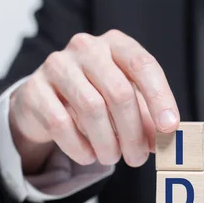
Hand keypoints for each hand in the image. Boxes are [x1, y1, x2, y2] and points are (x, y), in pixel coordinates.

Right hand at [8, 29, 179, 173]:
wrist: (45, 101)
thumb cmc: (95, 98)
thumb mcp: (126, 104)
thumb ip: (148, 119)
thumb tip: (169, 140)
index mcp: (115, 43)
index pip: (143, 65)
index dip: (160, 98)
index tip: (169, 129)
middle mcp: (86, 47)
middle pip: (119, 92)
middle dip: (132, 133)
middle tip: (137, 159)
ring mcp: (57, 65)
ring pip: (91, 109)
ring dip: (107, 143)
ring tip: (112, 158)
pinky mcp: (34, 89)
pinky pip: (61, 123)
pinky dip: (79, 146)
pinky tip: (88, 156)